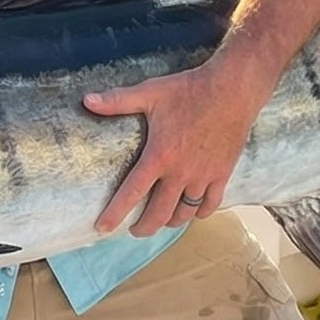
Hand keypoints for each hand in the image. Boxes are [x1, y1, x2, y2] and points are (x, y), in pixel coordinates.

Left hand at [83, 53, 267, 234]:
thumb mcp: (150, 93)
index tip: (102, 228)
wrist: (233, 89)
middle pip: (159, 213)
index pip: (132, 193)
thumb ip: (117, 100)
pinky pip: (210, 204)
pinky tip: (192, 212)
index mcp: (159, 156)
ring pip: (184, 213)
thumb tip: (87, 101)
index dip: (115, 214)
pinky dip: (199, 213)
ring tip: (160, 221)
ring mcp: (203, 176)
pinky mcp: (222, 173)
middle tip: (133, 230)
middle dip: (143, 227)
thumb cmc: (189, 90)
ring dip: (170, 222)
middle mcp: (180, 172)